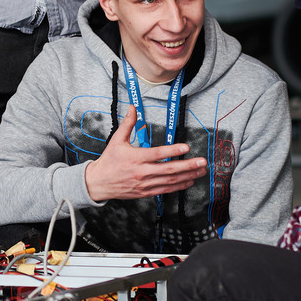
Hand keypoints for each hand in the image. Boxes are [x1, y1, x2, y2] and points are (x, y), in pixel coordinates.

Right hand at [84, 106, 205, 202]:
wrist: (99, 183)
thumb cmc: (109, 161)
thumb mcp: (116, 140)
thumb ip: (127, 123)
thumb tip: (132, 107)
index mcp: (136, 157)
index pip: (158, 154)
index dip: (173, 150)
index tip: (186, 147)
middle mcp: (142, 172)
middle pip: (169, 169)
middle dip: (188, 166)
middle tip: (202, 162)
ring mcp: (145, 184)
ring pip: (170, 181)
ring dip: (188, 176)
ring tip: (201, 171)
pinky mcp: (146, 192)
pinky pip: (165, 190)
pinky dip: (178, 186)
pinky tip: (189, 181)